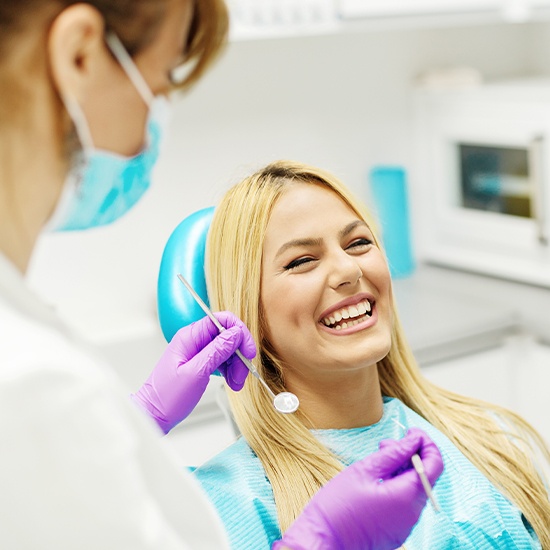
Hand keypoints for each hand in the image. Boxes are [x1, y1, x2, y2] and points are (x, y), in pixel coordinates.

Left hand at [131, 312, 255, 433]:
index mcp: (190, 336)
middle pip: (227, 335)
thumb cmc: (167, 397)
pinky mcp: (200, 362)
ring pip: (227, 349)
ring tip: (236, 383)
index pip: (222, 320)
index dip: (239, 332)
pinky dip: (230, 370)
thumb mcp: (196, 373)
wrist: (153, 416)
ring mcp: (197, 351)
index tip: (248, 351)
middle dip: (239, 354)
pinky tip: (232, 382)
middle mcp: (194, 340)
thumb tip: (235, 333)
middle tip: (242, 374)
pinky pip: (222, 360)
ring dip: (236, 365)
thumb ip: (217, 351)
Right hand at [272, 428, 443, 549]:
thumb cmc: (338, 504)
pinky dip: (397, 486)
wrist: (322, 540)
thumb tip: (414, 440)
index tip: (411, 431)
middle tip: (386, 443)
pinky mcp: (396, 530)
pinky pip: (405, 503)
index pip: (434, 465)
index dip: (426, 444)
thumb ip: (393, 454)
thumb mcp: (365, 470)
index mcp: (406, 496)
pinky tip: (377, 479)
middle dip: (411, 454)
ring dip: (402, 470)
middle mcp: (412, 513)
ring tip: (379, 459)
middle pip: (425, 477)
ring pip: (414, 489)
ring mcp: (405, 525)